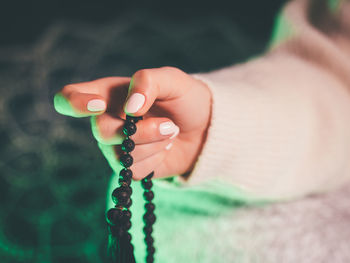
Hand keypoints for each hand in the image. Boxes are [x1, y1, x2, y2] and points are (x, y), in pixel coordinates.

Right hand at [54, 66, 211, 179]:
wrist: (206, 128)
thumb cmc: (186, 99)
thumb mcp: (172, 80)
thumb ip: (147, 81)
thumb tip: (129, 107)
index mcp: (109, 94)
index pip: (69, 97)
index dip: (74, 102)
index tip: (99, 105)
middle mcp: (108, 120)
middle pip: (100, 131)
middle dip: (139, 131)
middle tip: (169, 126)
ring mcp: (118, 146)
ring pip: (120, 154)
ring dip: (154, 143)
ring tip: (171, 131)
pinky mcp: (131, 167)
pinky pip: (135, 170)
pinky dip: (157, 158)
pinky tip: (166, 147)